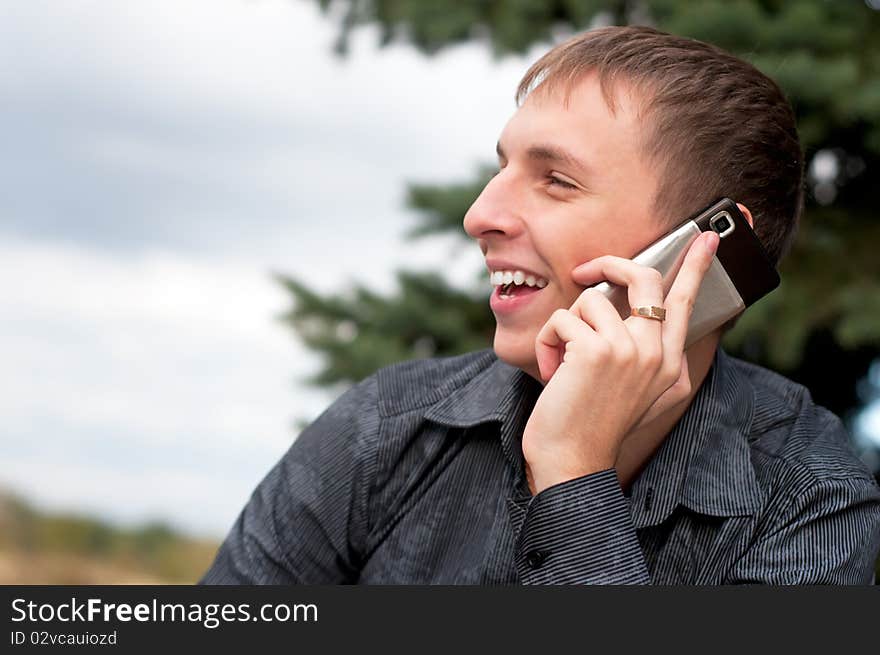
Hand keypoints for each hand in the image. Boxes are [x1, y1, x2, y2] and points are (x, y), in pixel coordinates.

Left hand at [521, 231, 718, 493]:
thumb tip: (634, 312)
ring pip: (590, 298)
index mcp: (670, 364)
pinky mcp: (597, 349)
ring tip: (562, 362)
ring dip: (564, 326)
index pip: (686, 302)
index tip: (708, 236)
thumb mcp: (637, 393)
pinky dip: (548, 341)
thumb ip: (647, 356)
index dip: (697, 265)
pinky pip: (563, 317)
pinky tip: (554, 372)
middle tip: (583, 271)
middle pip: (644, 279)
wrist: (573, 460)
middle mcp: (658, 353)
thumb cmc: (593, 424)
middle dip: (610, 264)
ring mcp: (630, 349)